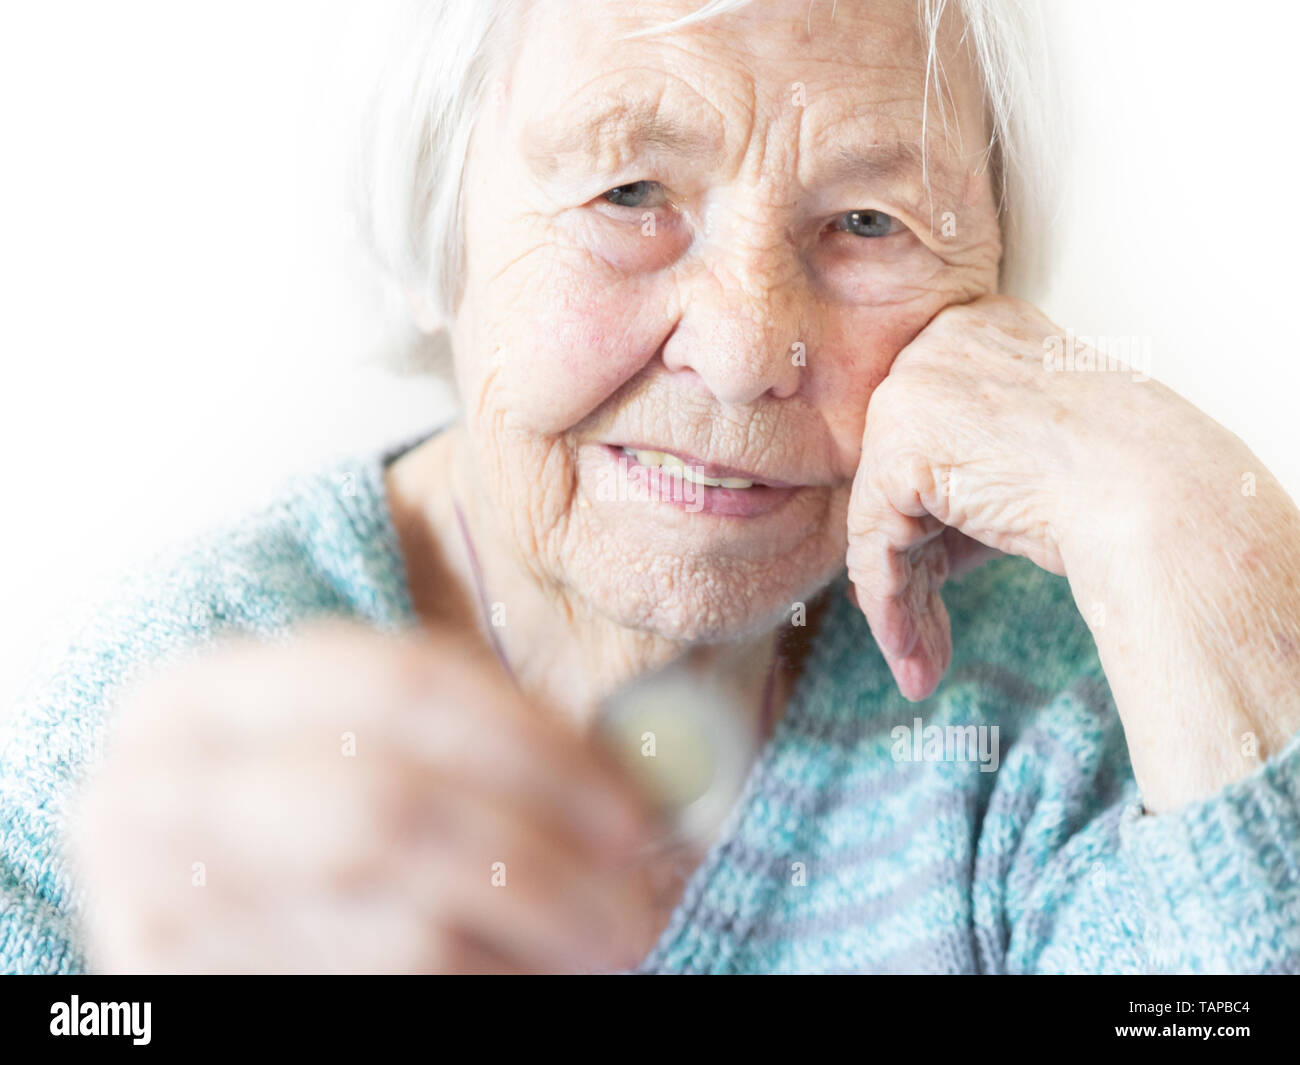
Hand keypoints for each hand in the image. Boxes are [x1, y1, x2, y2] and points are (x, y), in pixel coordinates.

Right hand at [67, 622, 661, 972]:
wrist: (197, 951)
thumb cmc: (293, 837)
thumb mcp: (346, 759)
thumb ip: (466, 746)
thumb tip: (650, 764)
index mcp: (196, 695)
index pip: (395, 685)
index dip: (533, 742)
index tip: (631, 803)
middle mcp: (152, 793)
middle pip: (395, 806)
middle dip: (541, 852)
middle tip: (639, 890)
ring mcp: (160, 909)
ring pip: (405, 925)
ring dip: (539, 933)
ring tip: (616, 941)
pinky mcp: (188, 996)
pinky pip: (387, 991)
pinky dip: (490, 982)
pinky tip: (535, 975)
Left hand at [845, 294, 1299, 808]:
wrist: (1160, 497)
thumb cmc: (1127, 485)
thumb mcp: (1033, 466)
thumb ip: (966, 482)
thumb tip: (907, 549)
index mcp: (979, 331)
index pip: (927, 437)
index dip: (930, 522)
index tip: (938, 581)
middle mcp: (936, 346)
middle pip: (900, 477)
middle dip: (912, 567)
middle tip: (921, 636)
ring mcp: (911, 391)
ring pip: (882, 515)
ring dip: (901, 600)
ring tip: (920, 660)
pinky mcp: (897, 446)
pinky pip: (874, 541)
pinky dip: (889, 603)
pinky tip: (913, 652)